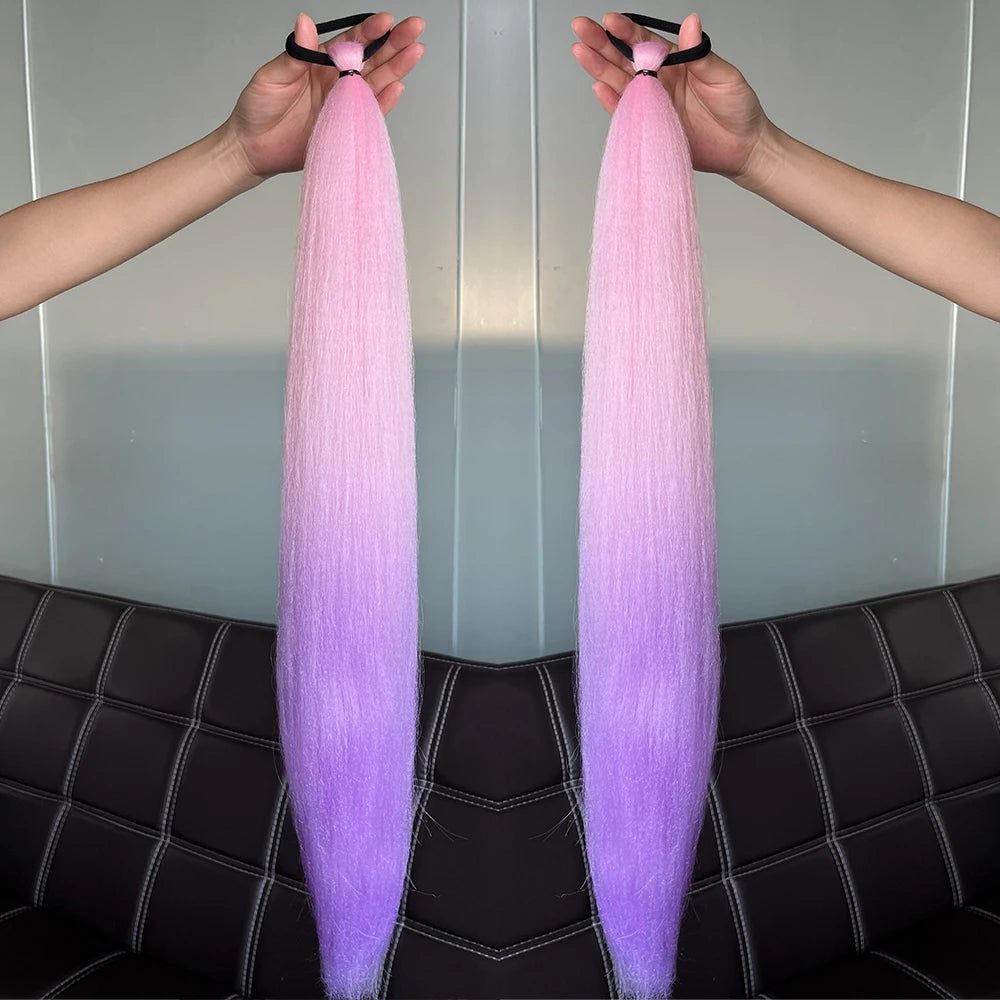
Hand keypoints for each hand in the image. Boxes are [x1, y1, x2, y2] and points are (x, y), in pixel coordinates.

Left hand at [225, 12, 425, 182]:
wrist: (253, 148)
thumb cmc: (258, 108)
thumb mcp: (272, 76)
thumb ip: (295, 53)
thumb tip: (305, 23)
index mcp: (320, 62)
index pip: (351, 42)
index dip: (370, 31)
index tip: (386, 21)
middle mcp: (336, 80)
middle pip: (372, 58)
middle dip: (395, 43)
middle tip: (415, 27)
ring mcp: (343, 104)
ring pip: (376, 82)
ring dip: (397, 68)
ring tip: (416, 51)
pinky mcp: (346, 127)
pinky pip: (369, 114)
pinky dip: (384, 103)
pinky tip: (398, 87)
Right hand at [571, 13, 771, 181]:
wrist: (742, 148)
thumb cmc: (738, 108)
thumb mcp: (723, 76)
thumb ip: (700, 54)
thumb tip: (691, 23)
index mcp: (675, 61)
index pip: (645, 41)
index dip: (626, 30)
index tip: (610, 20)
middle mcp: (659, 80)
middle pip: (624, 58)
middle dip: (601, 42)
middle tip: (580, 27)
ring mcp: (652, 104)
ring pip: (619, 82)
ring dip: (598, 68)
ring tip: (579, 51)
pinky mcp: (650, 127)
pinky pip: (626, 113)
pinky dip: (612, 102)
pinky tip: (597, 87)